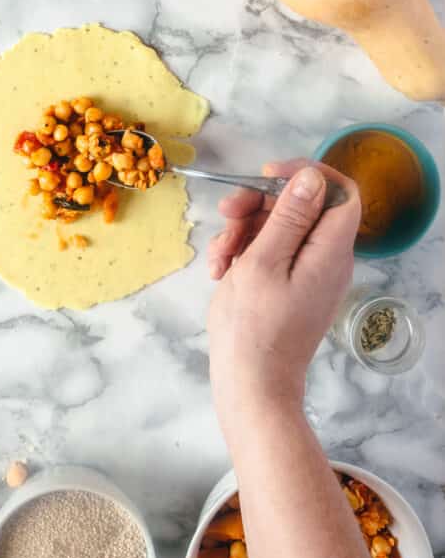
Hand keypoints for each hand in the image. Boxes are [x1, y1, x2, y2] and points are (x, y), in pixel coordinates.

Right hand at [207, 159, 360, 437]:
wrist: (250, 382)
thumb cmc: (255, 324)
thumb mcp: (264, 261)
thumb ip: (289, 217)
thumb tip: (312, 176)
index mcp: (330, 250)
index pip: (339, 192)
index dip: (306, 175)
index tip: (267, 176)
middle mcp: (324, 258)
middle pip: (300, 207)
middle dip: (259, 204)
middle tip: (227, 211)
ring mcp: (304, 272)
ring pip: (277, 227)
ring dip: (242, 231)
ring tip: (219, 257)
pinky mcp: (285, 284)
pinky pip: (267, 251)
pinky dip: (241, 253)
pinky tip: (219, 271)